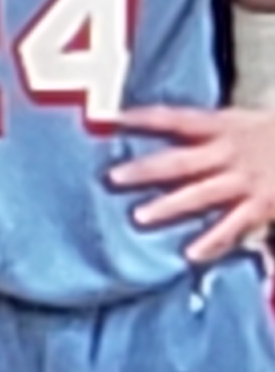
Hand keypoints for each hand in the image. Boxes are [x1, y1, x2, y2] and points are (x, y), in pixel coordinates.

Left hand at [110, 104, 274, 262]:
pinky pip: (234, 224)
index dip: (148, 117)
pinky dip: (213, 240)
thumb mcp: (250, 122)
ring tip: (140, 217)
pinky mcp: (263, 203)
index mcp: (227, 126)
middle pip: (180, 160)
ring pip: (200, 193)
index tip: (117, 118)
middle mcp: (231, 151)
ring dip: (170, 206)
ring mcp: (246, 179)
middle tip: (112, 178)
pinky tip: (191, 254)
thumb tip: (174, 132)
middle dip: (146, 169)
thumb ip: (214, 132)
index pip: (179, 118)